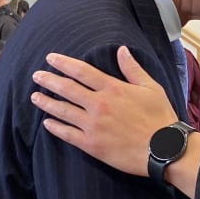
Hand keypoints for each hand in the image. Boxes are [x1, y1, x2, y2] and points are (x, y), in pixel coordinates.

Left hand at [30, 47, 178, 175]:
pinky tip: (47, 123)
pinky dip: (55, 127)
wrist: (164, 149)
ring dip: (46, 102)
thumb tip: (121, 50)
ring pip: (62, 110)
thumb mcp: (151, 87)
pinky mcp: (92, 145)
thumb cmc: (160, 117)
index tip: (51, 58)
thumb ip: (133, 69)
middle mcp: (99, 104)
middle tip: (37, 76)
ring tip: (35, 97)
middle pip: (66, 89)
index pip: (81, 71)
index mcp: (113, 88)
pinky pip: (67, 134)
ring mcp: (93, 125)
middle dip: (49, 80)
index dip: (64, 63)